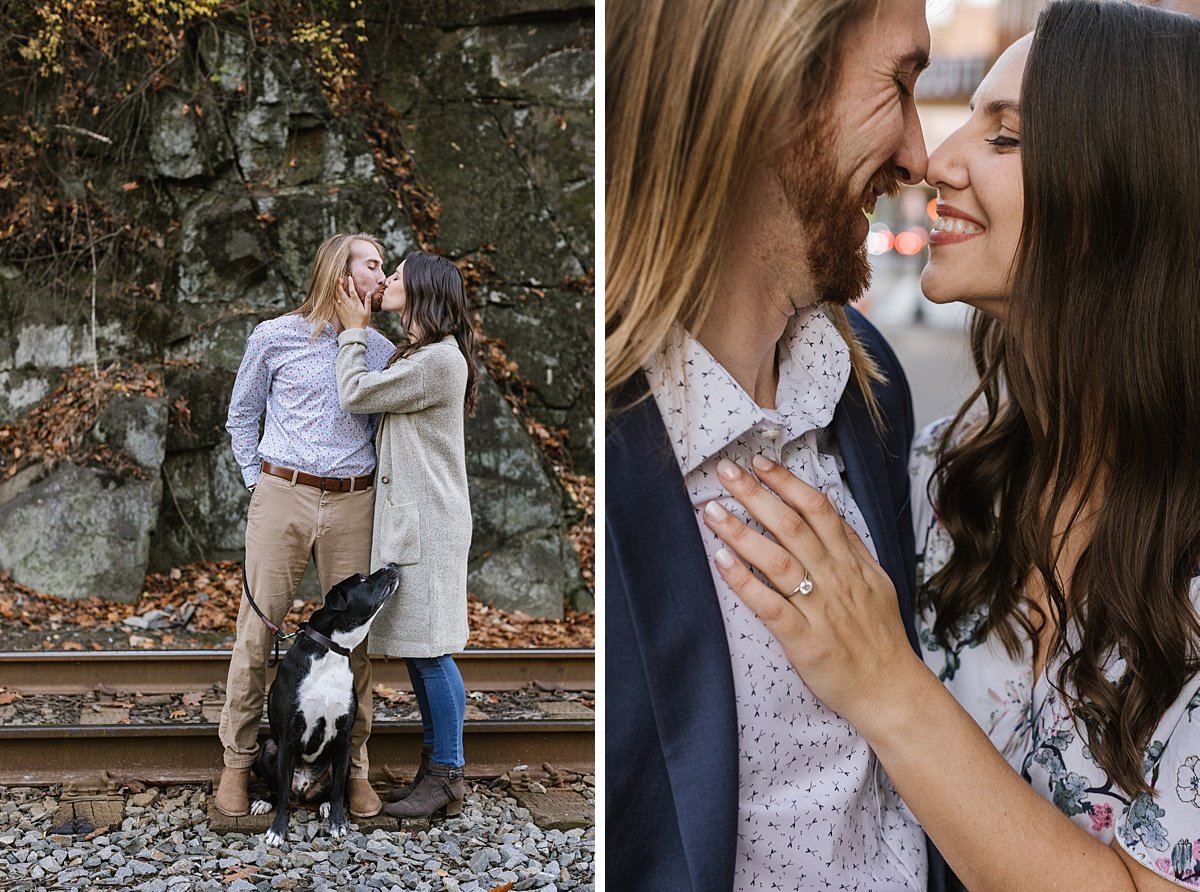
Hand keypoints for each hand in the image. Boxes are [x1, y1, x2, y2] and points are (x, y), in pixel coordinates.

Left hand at [333, 276, 370, 329]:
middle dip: (339, 283)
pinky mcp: (338, 311)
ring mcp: (342, 307)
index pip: (352, 290)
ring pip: (337, 295)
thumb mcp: (368, 312)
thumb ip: (368, 301)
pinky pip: (334, 302)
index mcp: (355, 303)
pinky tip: (333, 293)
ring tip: (335, 283)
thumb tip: (368, 293)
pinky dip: (333, 296)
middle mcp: (347, 304)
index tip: (349, 277)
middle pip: (341, 291)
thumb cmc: (362, 321)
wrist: (354, 331)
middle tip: (339, 278)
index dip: (350, 283)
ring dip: (335, 288)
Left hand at [702, 454, 925, 730]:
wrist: (891, 692)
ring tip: (712, 512)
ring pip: (778, 561)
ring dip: (742, 532)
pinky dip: (745, 582)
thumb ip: (852, 547)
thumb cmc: (879, 638)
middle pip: (792, 526)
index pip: (818, 509)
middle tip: (725, 471)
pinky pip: (771, 607)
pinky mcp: (806, 642)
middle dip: (755, 495)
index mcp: (852, 563)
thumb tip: (828, 511)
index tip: (759, 462)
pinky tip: (721, 562)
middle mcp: (835, 579)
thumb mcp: (877, 582)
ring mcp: (820, 610)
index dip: (787, 482)